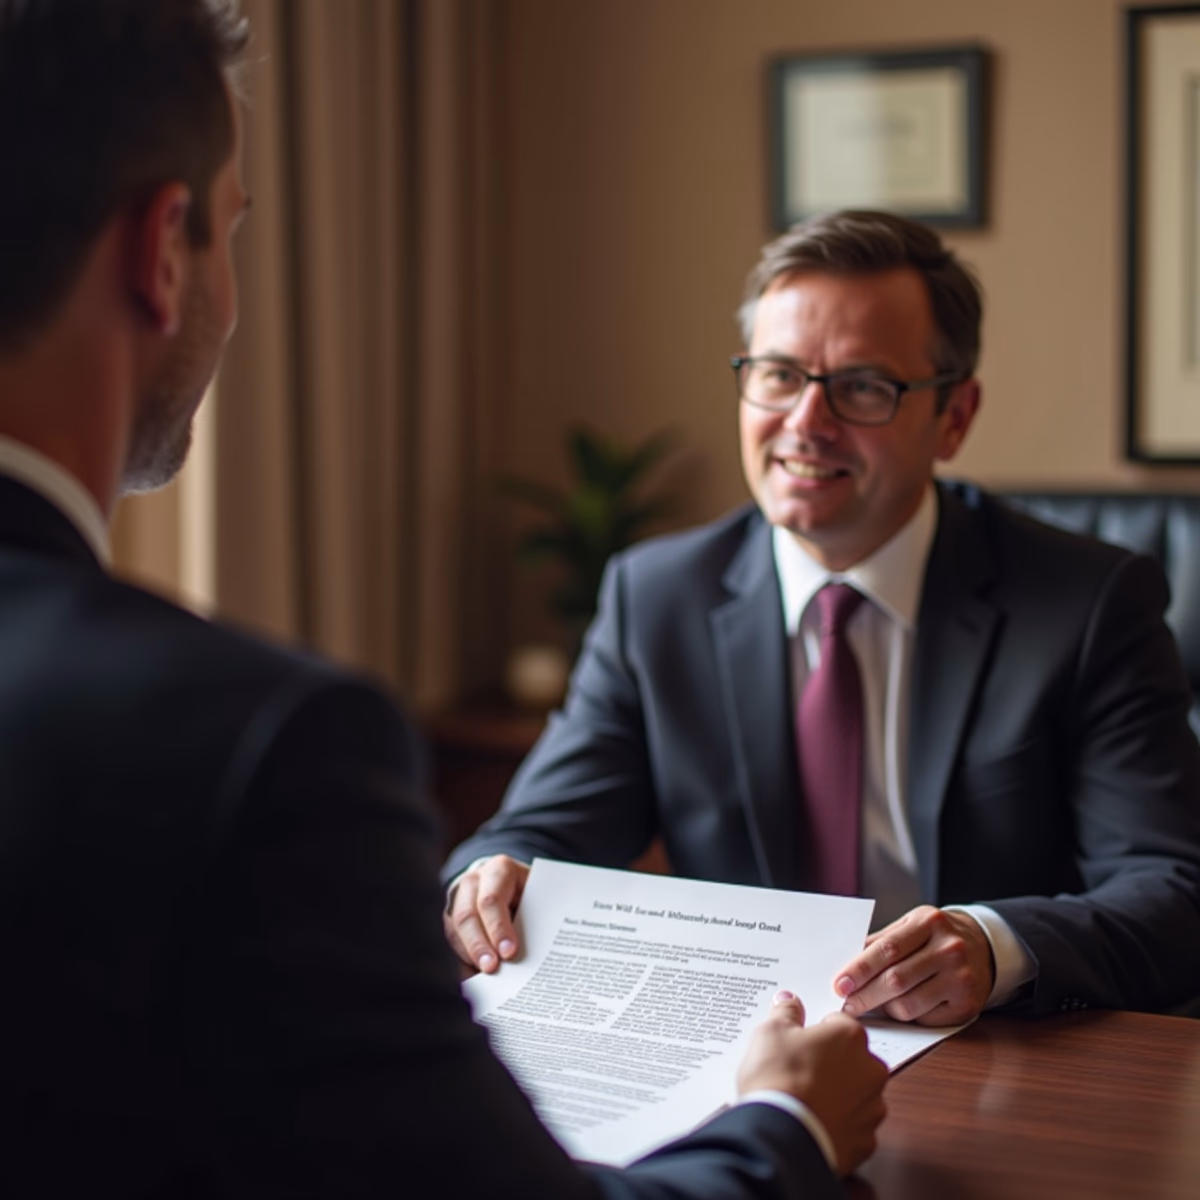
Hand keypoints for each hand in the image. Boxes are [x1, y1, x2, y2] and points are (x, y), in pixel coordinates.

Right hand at [443, 855, 529, 973]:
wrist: (510, 881)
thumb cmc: (530, 891)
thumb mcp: (537, 894)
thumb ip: (534, 916)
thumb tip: (536, 953)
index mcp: (499, 870)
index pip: (491, 900)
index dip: (498, 928)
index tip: (509, 953)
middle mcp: (472, 882)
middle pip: (467, 916)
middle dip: (478, 946)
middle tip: (491, 969)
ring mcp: (457, 898)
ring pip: (454, 930)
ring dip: (467, 956)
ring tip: (481, 980)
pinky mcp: (449, 917)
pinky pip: (449, 942)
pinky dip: (460, 962)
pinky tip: (472, 980)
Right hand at [737, 992, 887, 1175]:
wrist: (781, 1136)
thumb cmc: (779, 1080)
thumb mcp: (771, 1032)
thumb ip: (786, 1013)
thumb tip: (789, 1001)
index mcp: (850, 1037)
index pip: (838, 1023)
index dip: (816, 1032)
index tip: (800, 1041)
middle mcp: (870, 1071)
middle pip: (851, 1059)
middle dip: (830, 1064)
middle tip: (799, 1070)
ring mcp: (871, 1109)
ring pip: (856, 1095)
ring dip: (837, 1096)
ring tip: (804, 1099)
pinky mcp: (864, 1142)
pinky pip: (852, 1128)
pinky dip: (837, 1125)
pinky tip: (813, 1122)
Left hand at [834, 906, 994, 1025]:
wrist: (983, 946)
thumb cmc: (935, 936)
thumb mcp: (910, 926)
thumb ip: (880, 942)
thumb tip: (845, 963)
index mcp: (929, 922)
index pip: (888, 949)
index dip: (860, 969)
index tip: (839, 983)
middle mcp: (949, 949)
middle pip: (896, 980)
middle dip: (865, 995)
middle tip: (846, 1004)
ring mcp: (961, 978)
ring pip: (909, 1004)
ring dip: (884, 1008)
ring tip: (873, 1003)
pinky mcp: (968, 1004)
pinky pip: (925, 1018)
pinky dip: (907, 1016)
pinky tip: (901, 1006)